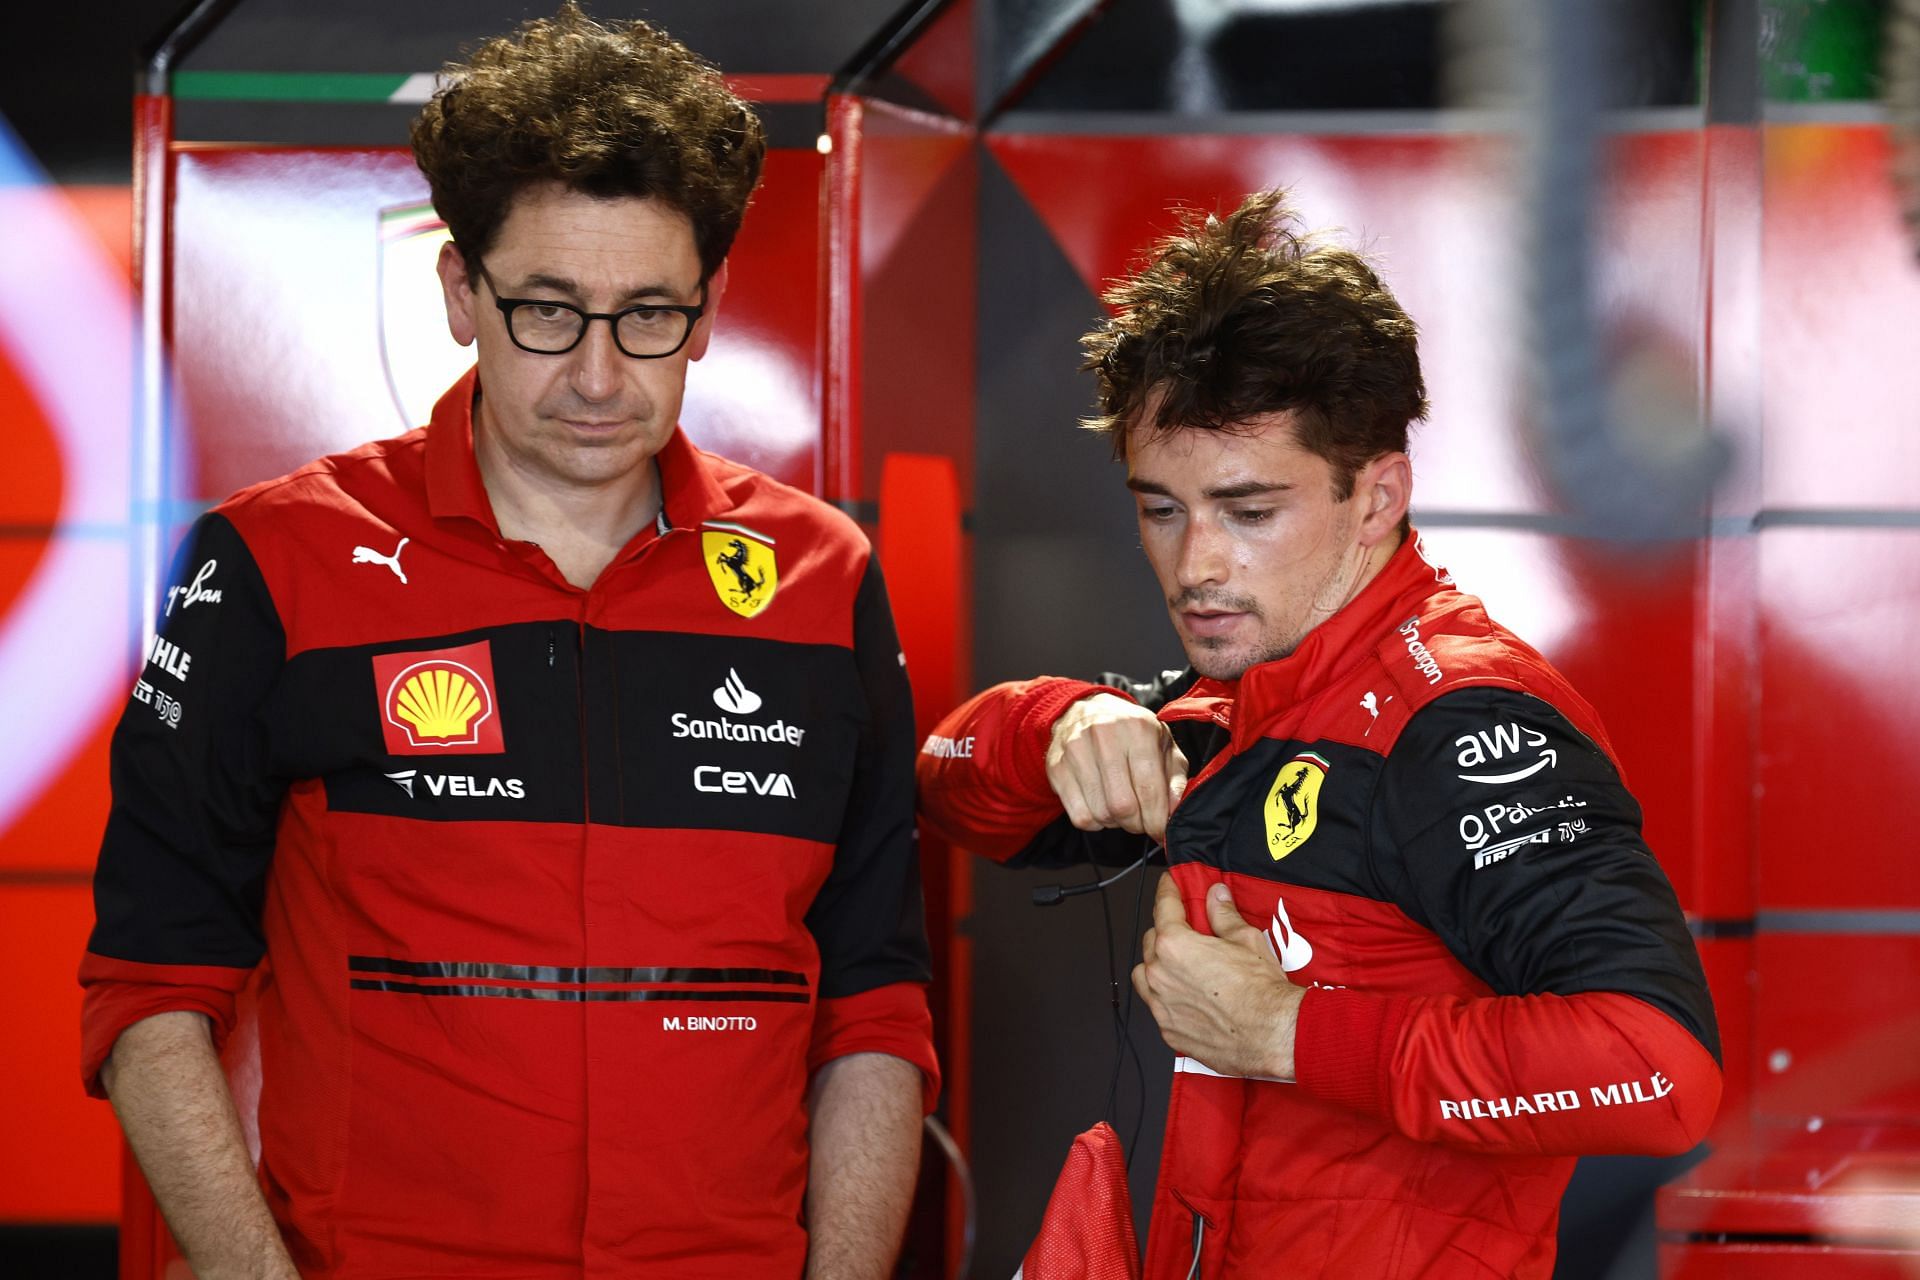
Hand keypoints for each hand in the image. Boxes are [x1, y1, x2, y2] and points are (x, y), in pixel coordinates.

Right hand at [1045, 692, 1188, 841]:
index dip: (1157, 819)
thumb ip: (1175, 778)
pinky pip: (1079, 816)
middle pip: (1122, 806)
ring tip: (1119, 807)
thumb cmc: (1131, 732)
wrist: (1086, 710)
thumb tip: (1173, 810)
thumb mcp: (1163, 746)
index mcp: (1138, 729)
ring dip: (1115, 822)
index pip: (1149, 789)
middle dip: (1136, 824)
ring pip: (1100, 814)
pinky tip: (1100, 805)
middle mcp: (1104, 735)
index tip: (1160, 830)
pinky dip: (1094, 821)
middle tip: (1140, 821)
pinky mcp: (1056, 767)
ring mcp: (1075, 750)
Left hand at [1132, 875, 1302, 1079]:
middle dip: (1166, 931)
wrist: (1272, 1033)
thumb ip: (1223, 915)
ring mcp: (1161, 1005)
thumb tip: (1215, 896)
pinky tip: (1188, 996)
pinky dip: (1167, 998)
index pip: (1164, 907)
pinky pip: (1158, 1006)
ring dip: (1158, 965)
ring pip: (1145, 975)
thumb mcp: (1245, 939)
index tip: (1169, 884)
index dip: (1168, 890)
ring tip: (1181, 965)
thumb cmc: (1260, 990)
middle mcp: (1160, 975)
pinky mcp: (1169, 1031)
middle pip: (1152, 941)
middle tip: (1187, 930)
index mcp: (1175, 946)